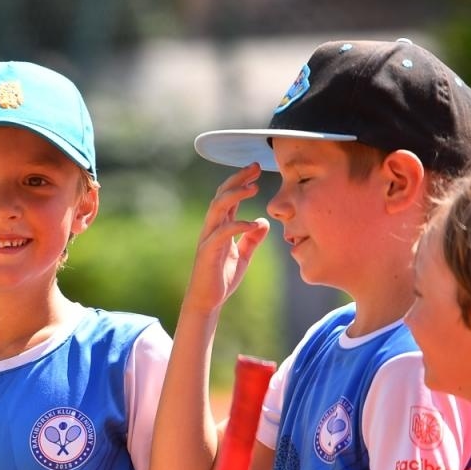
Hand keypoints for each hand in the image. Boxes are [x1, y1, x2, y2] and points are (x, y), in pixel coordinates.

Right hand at [184, 164, 271, 314]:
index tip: (257, 169)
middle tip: (255, 167)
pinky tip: (253, 224)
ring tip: (254, 188)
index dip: (241, 180)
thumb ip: (252, 239)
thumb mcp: (243, 256)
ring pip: (217, 208)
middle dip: (238, 179)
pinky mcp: (208, 252)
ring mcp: (208, 238)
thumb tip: (263, 222)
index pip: (229, 196)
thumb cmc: (221, 279)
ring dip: (235, 195)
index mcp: (220, 227)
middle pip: (222, 195)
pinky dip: (238, 225)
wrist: (207, 301)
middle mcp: (212, 228)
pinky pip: (222, 233)